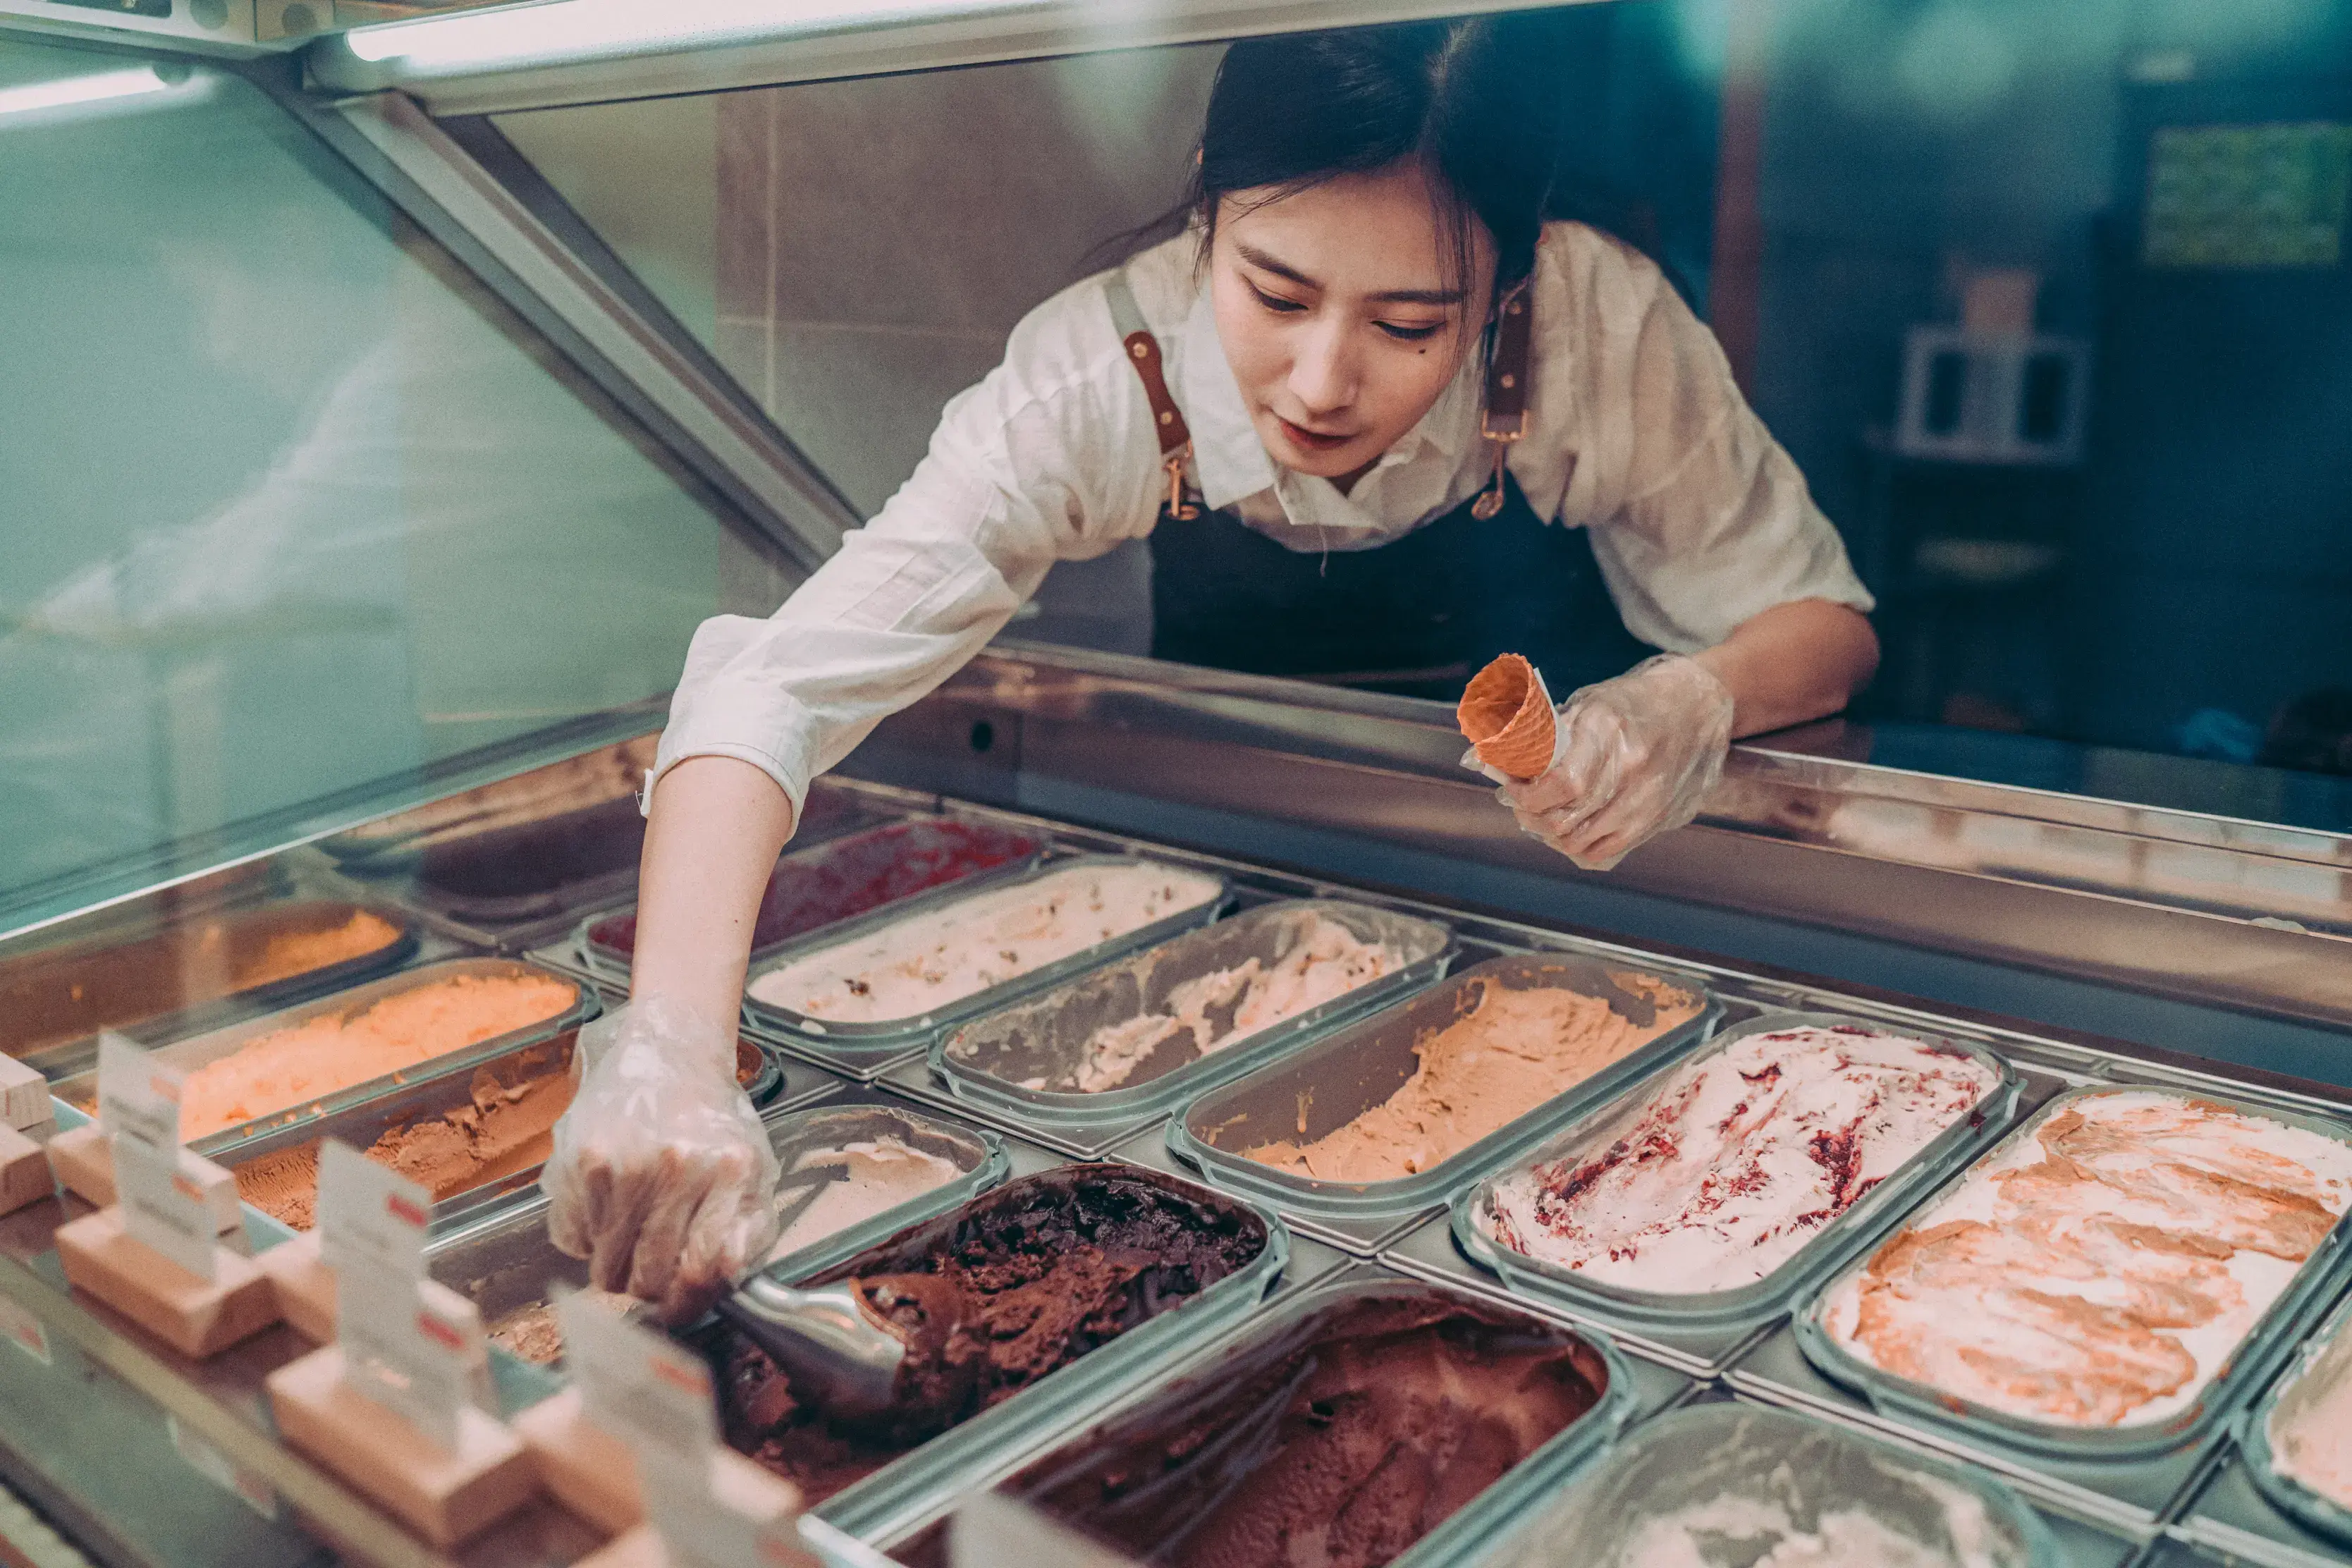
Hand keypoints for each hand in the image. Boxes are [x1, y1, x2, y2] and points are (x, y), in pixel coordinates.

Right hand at [542, 995, 779, 1322]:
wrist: (670, 1053)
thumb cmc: (711, 1122)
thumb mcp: (751, 1171)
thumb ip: (748, 1231)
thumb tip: (725, 1278)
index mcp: (727, 1172)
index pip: (700, 1271)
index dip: (687, 1304)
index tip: (678, 1307)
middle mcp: (674, 1168)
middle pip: (646, 1278)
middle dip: (648, 1288)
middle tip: (650, 1271)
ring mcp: (623, 1164)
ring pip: (603, 1266)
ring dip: (614, 1264)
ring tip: (630, 1230)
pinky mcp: (580, 1159)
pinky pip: (570, 1237)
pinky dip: (585, 1237)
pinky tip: (607, 1206)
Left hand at [1466, 654, 1733, 870]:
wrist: (1700, 705)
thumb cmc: (1635, 700)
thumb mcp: (1588, 702)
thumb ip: (1540, 733)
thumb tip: (1480, 757)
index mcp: (1611, 730)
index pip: (1561, 785)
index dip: (1527, 796)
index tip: (1513, 788)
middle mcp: (1634, 769)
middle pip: (1567, 820)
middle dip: (1531, 816)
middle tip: (1521, 802)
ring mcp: (1650, 800)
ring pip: (1582, 843)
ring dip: (1551, 833)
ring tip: (1541, 814)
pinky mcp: (1660, 820)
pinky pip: (1606, 853)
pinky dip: (1578, 847)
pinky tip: (1570, 827)